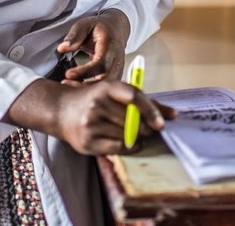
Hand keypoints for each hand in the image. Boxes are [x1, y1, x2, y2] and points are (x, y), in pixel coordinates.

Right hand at [34, 79, 174, 154]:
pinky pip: (118, 148)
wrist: (61, 110)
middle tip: (151, 130)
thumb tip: (174, 115)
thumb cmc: (95, 100)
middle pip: (132, 120)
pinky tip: (130, 142)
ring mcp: (90, 123)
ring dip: (138, 138)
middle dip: (146, 128)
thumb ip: (145, 102)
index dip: (150, 110)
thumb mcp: (116, 93)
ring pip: (126, 135)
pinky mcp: (87, 142)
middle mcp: (96, 103)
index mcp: (106, 87)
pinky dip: (130, 147)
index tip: (162, 124)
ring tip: (138, 134)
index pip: (134, 96)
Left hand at [56, 9, 129, 82]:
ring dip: (88, 89)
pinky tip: (78, 88)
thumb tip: (63, 47)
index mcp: (110, 45)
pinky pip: (106, 86)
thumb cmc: (99, 28)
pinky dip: (93, 90)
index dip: (84, 71)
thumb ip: (75, 35)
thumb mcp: (85, 24)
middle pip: (105, 78)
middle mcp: (117, 59)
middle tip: (66, 83)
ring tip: (69, 86)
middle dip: (85, 84)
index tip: (68, 74)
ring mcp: (118, 68)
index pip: (100, 62)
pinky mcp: (116, 75)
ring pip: (107, 85)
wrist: (116, 29)